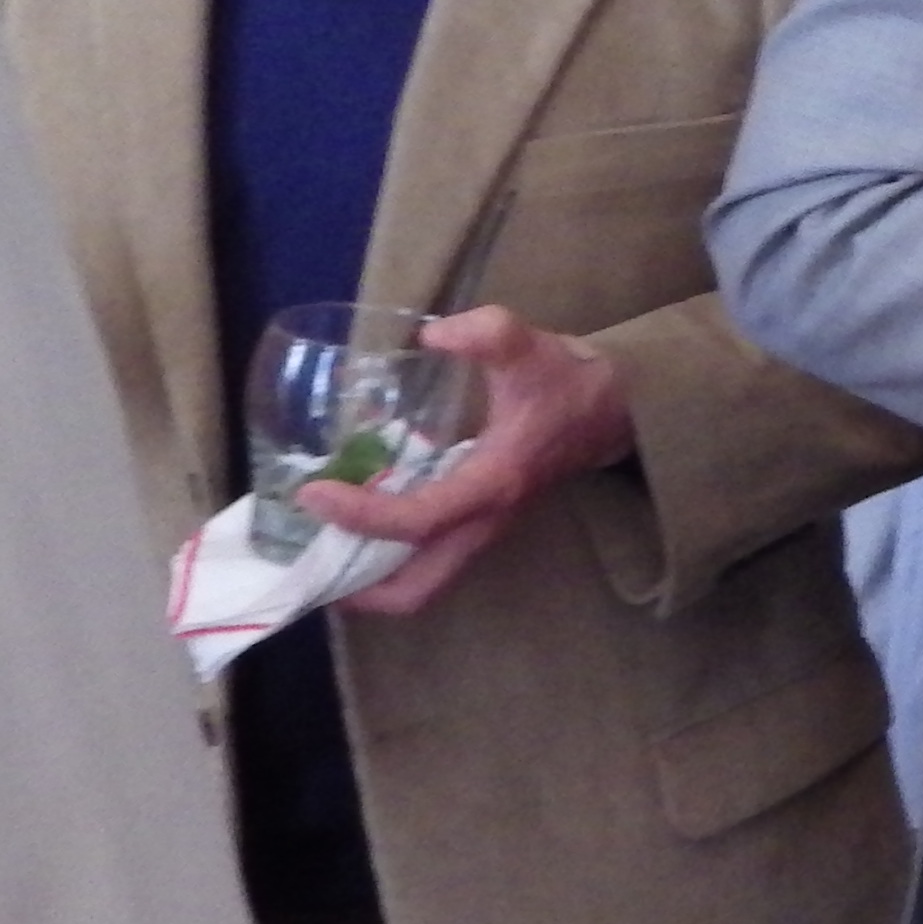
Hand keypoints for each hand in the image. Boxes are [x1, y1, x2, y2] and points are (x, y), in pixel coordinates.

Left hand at [296, 306, 633, 618]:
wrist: (614, 407)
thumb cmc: (566, 382)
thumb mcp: (530, 347)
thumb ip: (488, 333)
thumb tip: (432, 335)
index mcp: (492, 484)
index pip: (418, 521)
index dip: (361, 515)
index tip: (314, 492)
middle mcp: (484, 520)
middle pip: (418, 590)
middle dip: (359, 591)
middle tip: (308, 563)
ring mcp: (483, 528)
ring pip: (421, 584)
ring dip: (369, 581)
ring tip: (320, 549)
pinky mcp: (479, 522)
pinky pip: (426, 561)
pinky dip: (386, 557)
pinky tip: (356, 521)